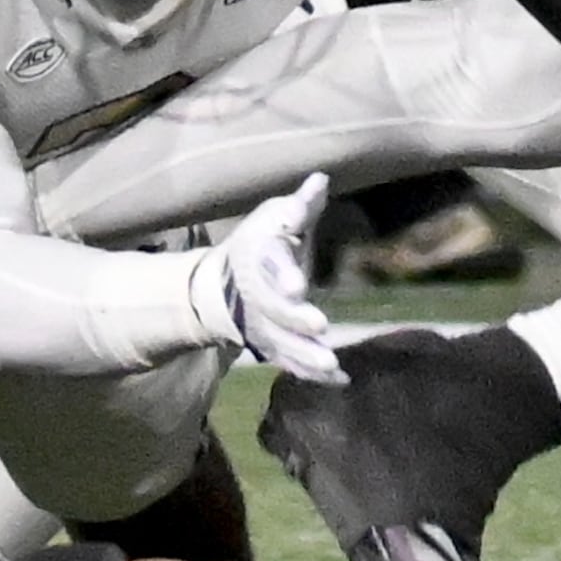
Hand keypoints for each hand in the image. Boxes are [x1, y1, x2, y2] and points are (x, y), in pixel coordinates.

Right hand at [201, 176, 339, 380]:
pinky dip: (312, 373)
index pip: (269, 265)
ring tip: (331, 363)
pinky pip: (291, 362)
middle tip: (320, 326)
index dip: (283, 275)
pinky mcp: (271, 346)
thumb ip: (300, 206)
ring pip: (280, 343)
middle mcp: (256, 296)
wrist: (221, 284)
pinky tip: (340, 380)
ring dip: (304, 354)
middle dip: (294, 319)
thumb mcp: (274, 217)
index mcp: (259, 257)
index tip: (299, 284)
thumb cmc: (260, 242)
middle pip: (272, 310)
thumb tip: (321, 179)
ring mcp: (261, 325)